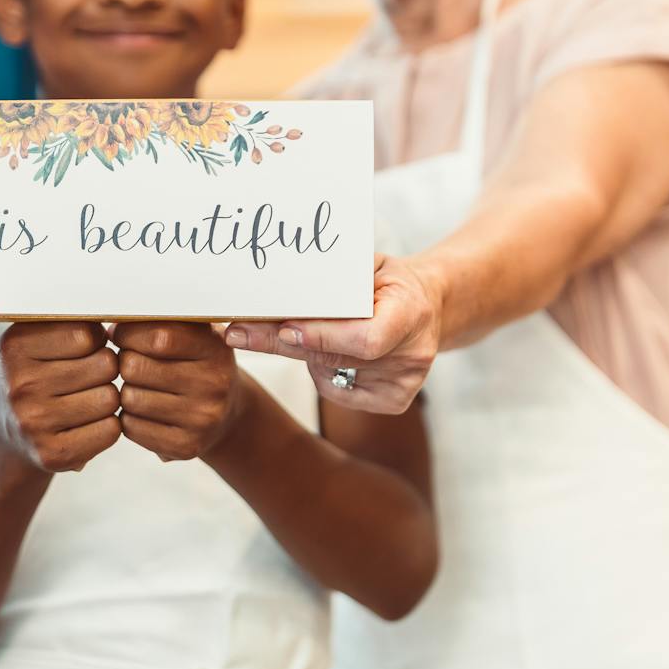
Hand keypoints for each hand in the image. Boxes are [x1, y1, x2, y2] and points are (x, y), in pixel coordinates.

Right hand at [0, 322, 121, 471]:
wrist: (10, 433)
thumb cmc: (36, 375)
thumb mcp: (37, 339)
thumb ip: (71, 321)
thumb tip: (121, 316)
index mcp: (14, 348)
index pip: (87, 333)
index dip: (95, 339)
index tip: (84, 348)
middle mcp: (19, 386)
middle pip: (105, 364)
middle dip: (106, 368)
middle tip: (90, 375)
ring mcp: (34, 423)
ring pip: (111, 398)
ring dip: (109, 396)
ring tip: (88, 397)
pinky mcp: (52, 454)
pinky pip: (111, 430)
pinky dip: (109, 425)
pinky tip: (89, 422)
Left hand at [115, 321, 242, 461]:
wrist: (229, 414)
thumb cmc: (198, 365)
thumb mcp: (195, 336)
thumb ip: (163, 321)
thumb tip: (114, 321)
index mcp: (215, 348)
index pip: (158, 336)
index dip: (128, 333)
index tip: (121, 334)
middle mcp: (214, 384)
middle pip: (136, 367)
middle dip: (124, 362)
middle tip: (131, 363)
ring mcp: (202, 418)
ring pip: (130, 398)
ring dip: (125, 391)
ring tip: (138, 387)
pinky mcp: (187, 446)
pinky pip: (131, 427)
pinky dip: (128, 417)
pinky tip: (143, 411)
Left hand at [223, 254, 442, 412]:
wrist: (428, 305)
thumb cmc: (390, 281)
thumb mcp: (369, 267)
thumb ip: (334, 282)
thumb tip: (276, 288)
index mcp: (411, 313)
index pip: (365, 339)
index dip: (322, 337)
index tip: (285, 329)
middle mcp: (412, 355)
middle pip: (336, 358)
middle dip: (283, 343)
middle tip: (240, 332)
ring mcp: (404, 383)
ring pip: (328, 375)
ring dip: (302, 354)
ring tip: (305, 329)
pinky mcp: (393, 401)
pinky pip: (336, 391)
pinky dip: (321, 371)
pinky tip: (329, 352)